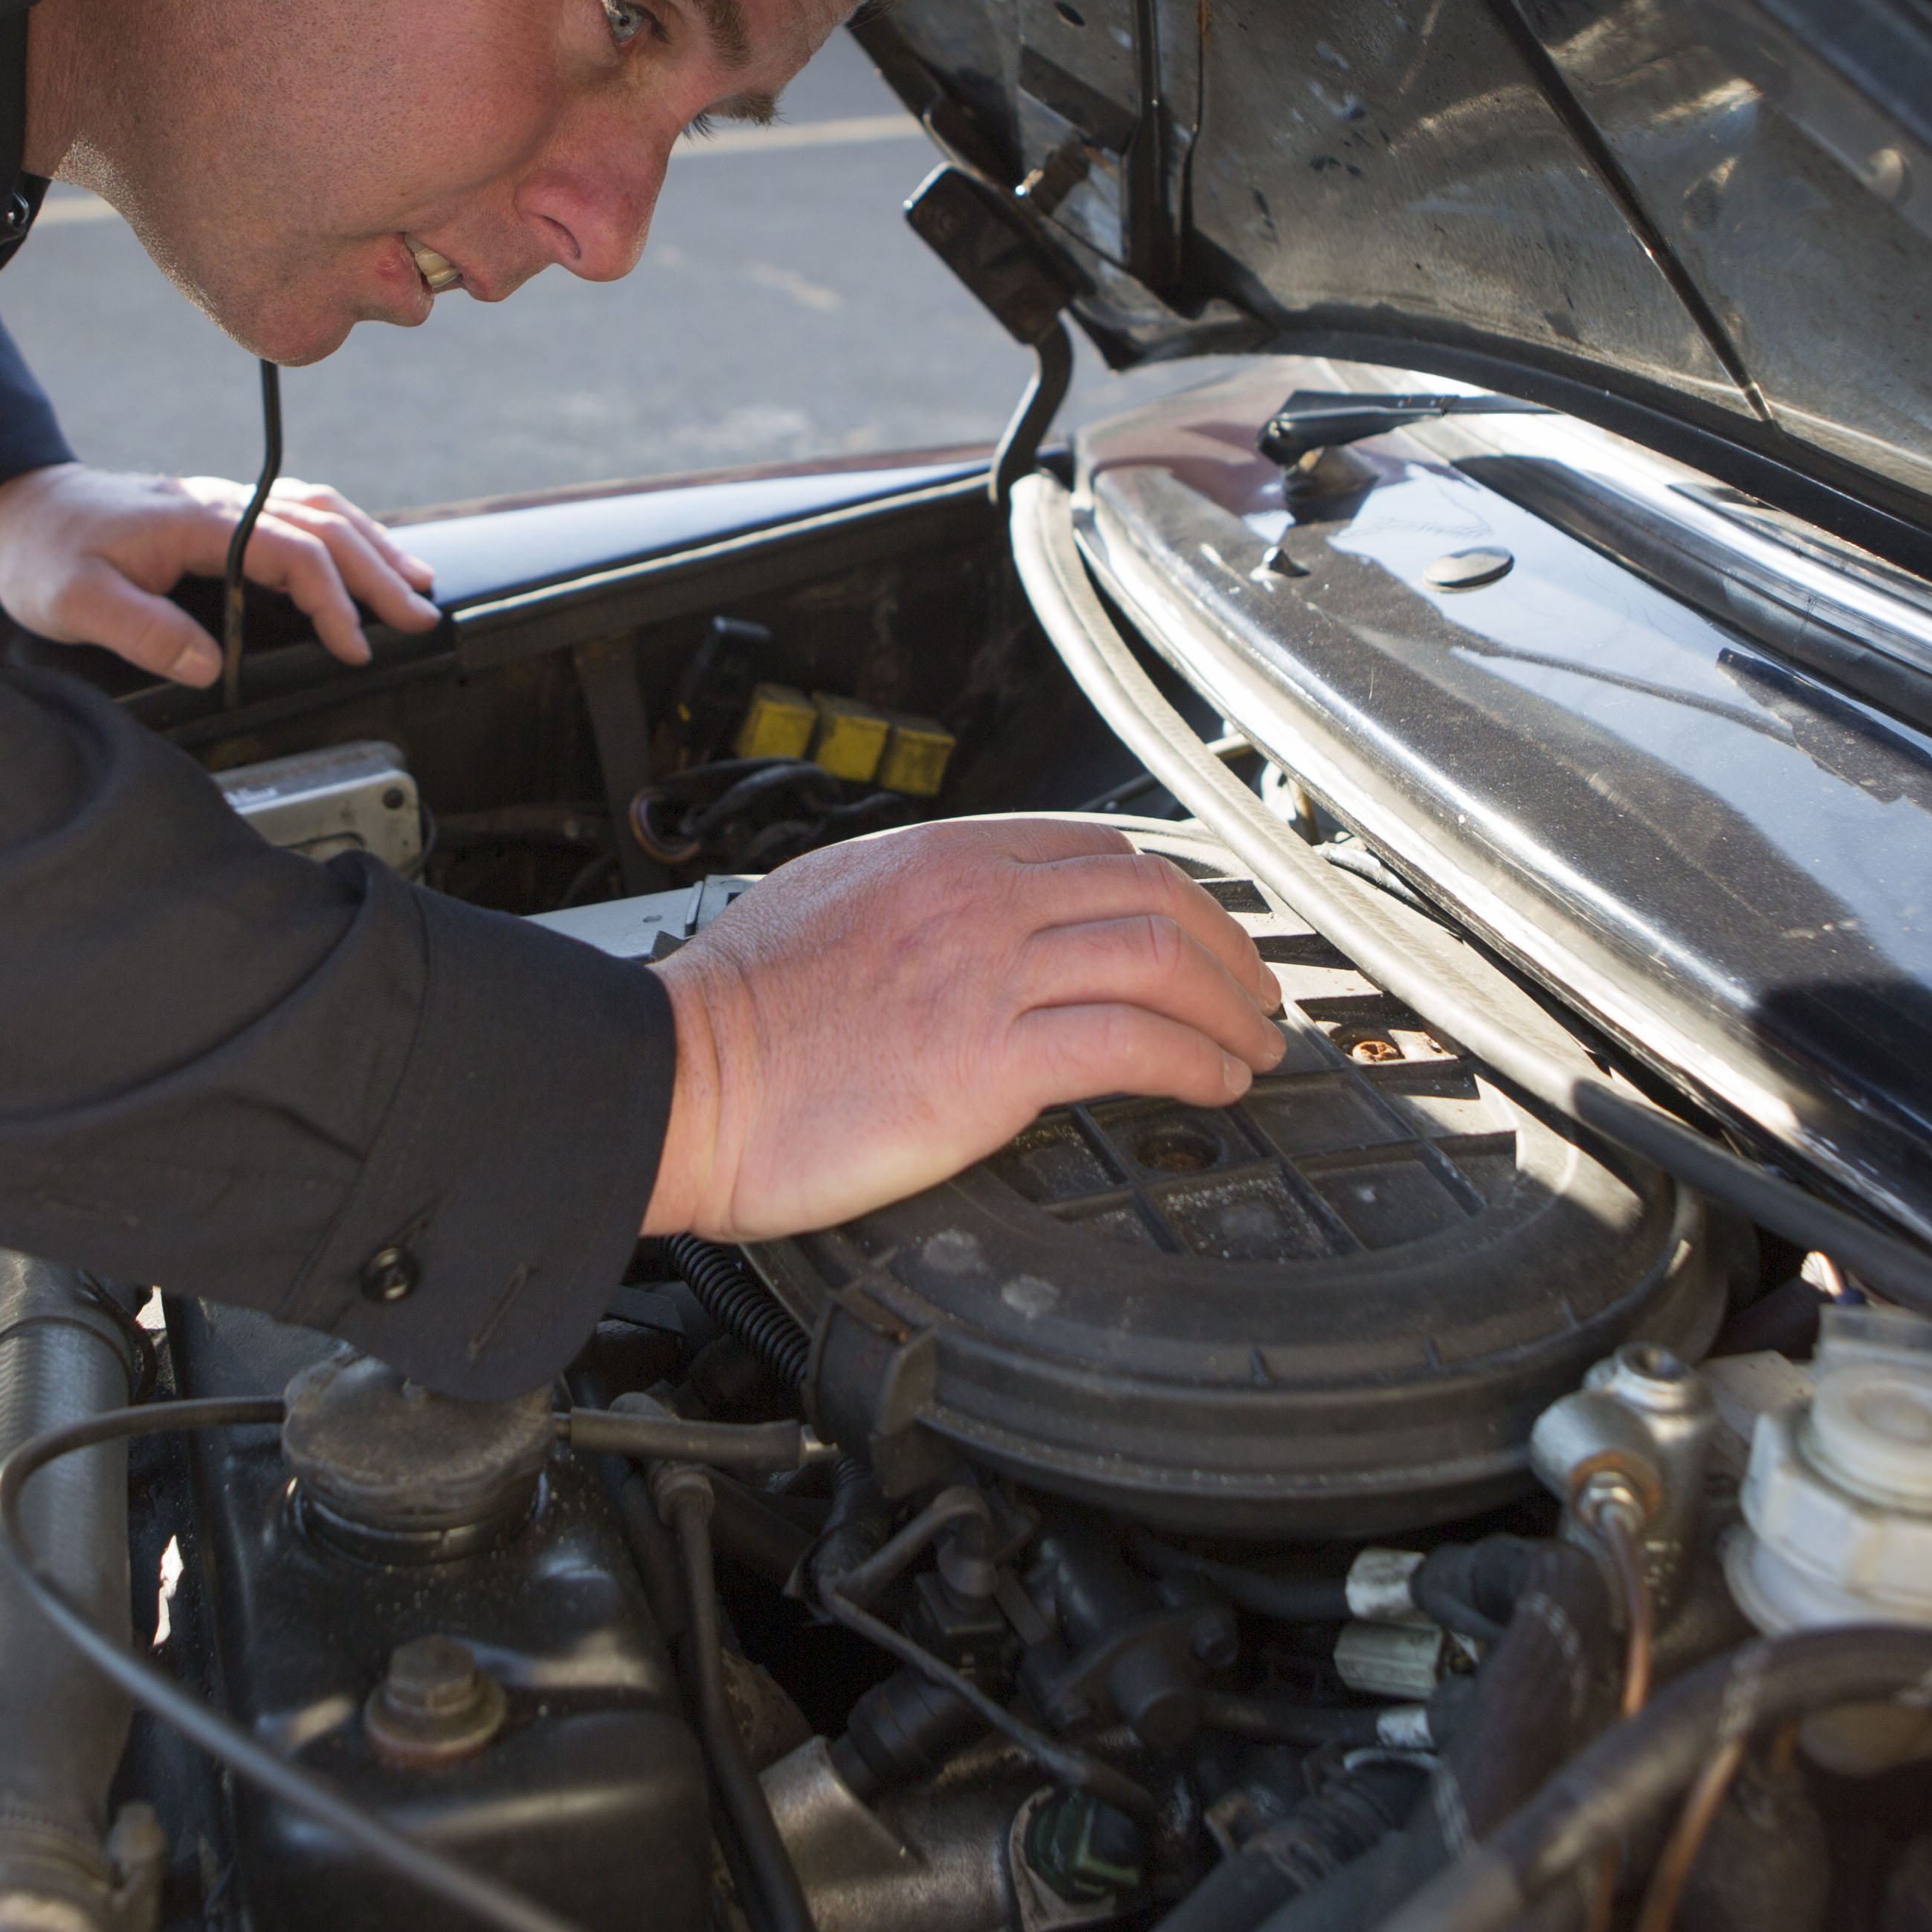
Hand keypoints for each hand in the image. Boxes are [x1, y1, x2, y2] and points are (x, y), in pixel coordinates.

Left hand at [0, 462, 438, 685]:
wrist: (21, 508)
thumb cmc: (44, 554)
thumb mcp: (73, 601)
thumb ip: (141, 632)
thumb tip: (209, 666)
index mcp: (195, 522)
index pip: (288, 551)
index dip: (331, 600)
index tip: (354, 646)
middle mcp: (219, 502)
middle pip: (322, 525)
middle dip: (378, 572)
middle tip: (420, 617)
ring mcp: (223, 503)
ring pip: (318, 510)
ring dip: (371, 546)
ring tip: (414, 584)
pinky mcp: (220, 512)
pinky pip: (298, 511)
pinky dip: (343, 533)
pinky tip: (361, 554)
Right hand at [641, 818, 1290, 1239]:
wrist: (673, 1081)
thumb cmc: (733, 1019)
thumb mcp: (829, 908)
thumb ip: (913, 905)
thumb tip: (968, 928)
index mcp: (934, 857)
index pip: (1090, 848)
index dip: (1169, 888)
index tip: (1201, 929)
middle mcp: (971, 899)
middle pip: (1149, 890)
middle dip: (1227, 941)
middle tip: (1258, 987)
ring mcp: (984, 975)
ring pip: (1160, 958)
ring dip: (1230, 1007)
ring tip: (1254, 1044)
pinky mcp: (988, 1062)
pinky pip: (1133, 1046)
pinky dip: (1196, 1062)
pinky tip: (1216, 1083)